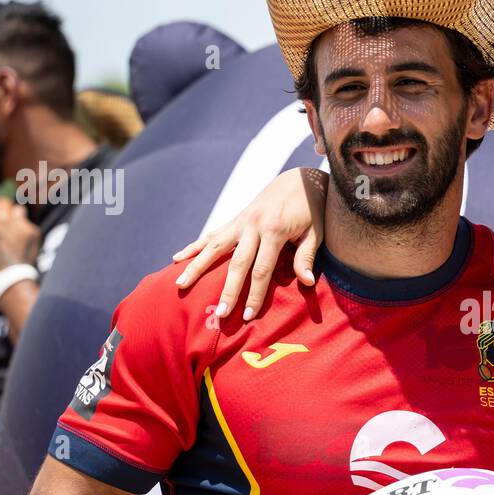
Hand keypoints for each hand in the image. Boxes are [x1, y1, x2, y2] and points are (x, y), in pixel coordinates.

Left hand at [0, 197, 40, 282]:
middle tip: (10, 235)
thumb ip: (23, 219)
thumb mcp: (33, 234)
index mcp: (2, 217)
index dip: (8, 208)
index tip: (13, 215)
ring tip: (3, 247)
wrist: (10, 277)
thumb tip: (17, 210)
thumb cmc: (25, 254)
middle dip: (1, 223)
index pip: (2, 203)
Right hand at [172, 167, 328, 320]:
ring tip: (180, 285)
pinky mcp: (235, 218)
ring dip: (196, 267)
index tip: (248, 315)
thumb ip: (306, 256)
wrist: (300, 179)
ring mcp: (241, 220)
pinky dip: (194, 246)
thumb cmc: (313, 209)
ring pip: (214, 246)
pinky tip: (177, 258)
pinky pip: (211, 234)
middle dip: (228, 290)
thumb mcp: (316, 232)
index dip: (254, 294)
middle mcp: (253, 225)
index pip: (262, 269)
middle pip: (237, 263)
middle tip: (220, 314)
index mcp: (275, 230)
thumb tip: (307, 282)